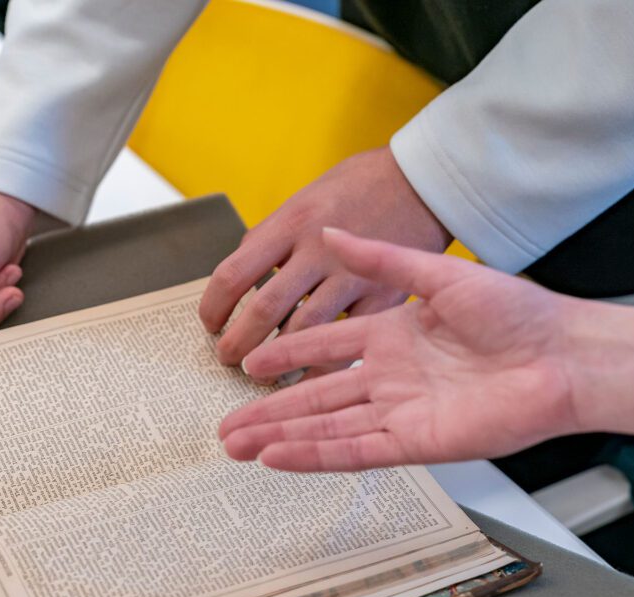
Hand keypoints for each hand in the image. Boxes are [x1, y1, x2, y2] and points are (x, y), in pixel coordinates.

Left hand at [198, 146, 450, 367]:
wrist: (424, 181)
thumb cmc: (360, 188)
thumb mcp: (304, 199)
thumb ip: (272, 237)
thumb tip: (241, 274)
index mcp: (290, 224)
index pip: (233, 274)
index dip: (212, 307)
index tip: (209, 324)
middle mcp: (316, 250)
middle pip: (262, 310)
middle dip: (237, 344)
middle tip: (227, 359)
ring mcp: (350, 276)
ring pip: (301, 332)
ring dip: (274, 362)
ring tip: (262, 376)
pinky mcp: (382, 297)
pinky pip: (347, 343)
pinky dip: (322, 367)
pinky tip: (307, 377)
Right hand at [219, 228, 580, 470]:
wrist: (564, 357)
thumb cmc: (519, 313)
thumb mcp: (441, 276)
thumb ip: (382, 262)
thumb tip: (334, 232)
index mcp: (395, 337)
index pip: (325, 347)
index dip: (287, 355)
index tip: (251, 361)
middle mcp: (393, 378)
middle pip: (316, 397)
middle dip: (269, 410)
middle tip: (228, 424)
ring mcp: (402, 413)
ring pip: (326, 428)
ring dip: (281, 437)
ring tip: (238, 445)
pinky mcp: (416, 443)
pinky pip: (355, 450)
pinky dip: (314, 454)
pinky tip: (279, 457)